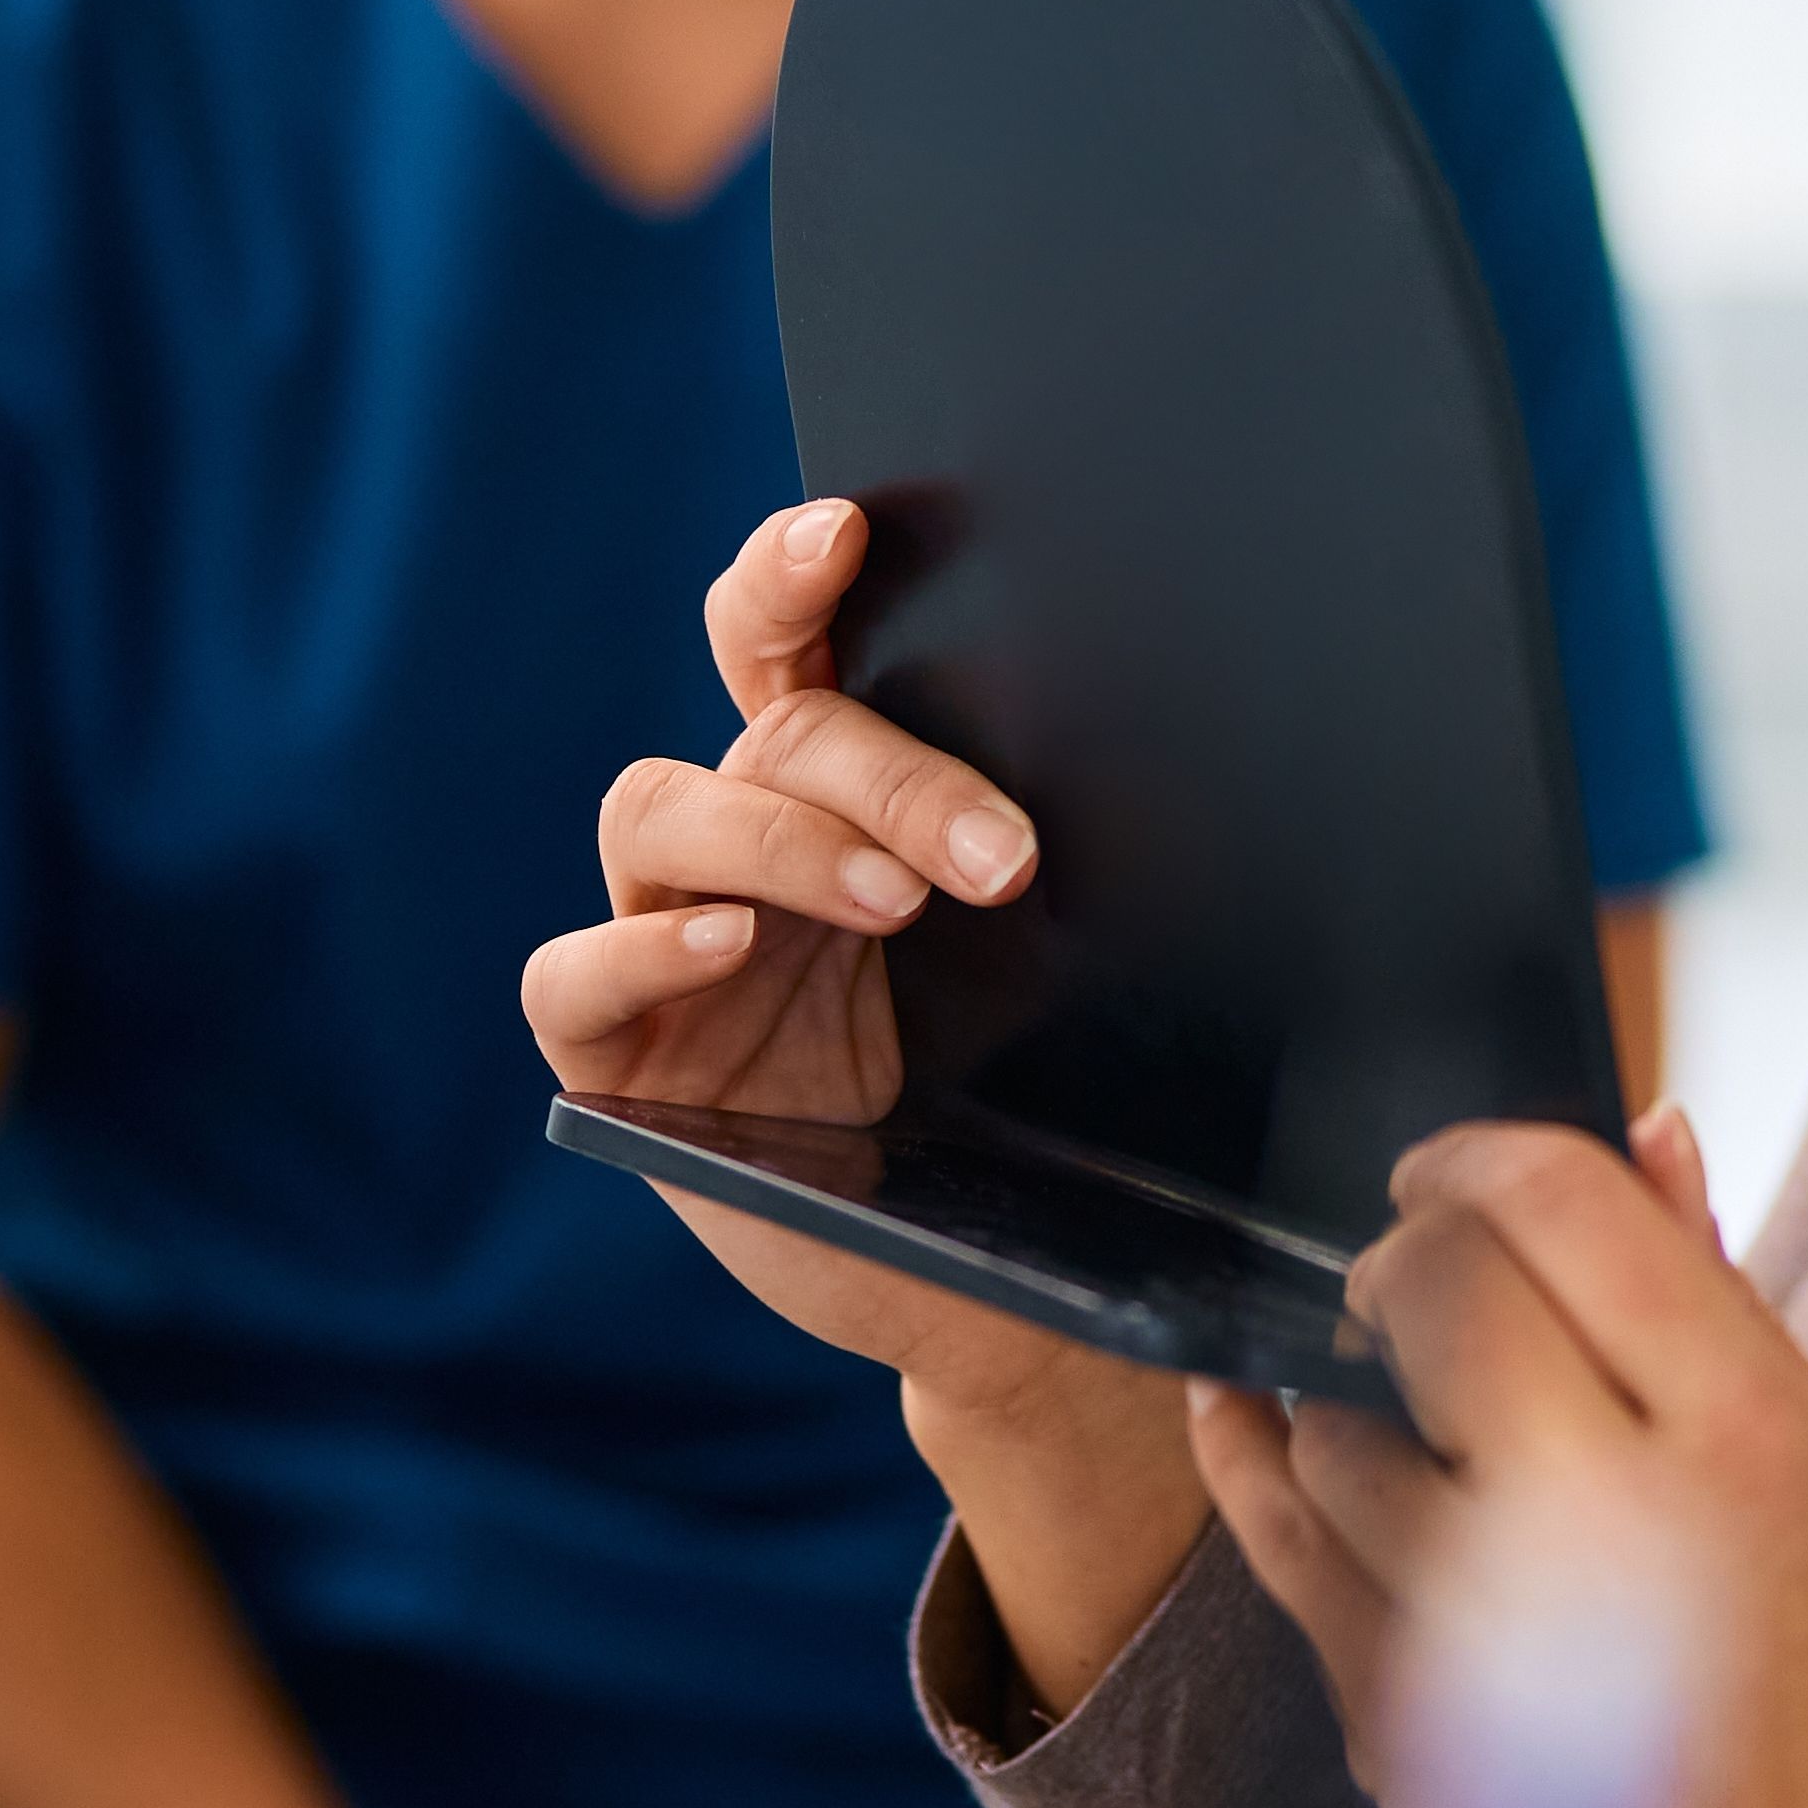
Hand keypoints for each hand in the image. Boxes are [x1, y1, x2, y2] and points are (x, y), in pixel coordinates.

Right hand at [528, 502, 1207, 1701]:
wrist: (1019, 1277)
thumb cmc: (1045, 1086)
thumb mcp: (1077, 944)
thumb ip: (1085, 826)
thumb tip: (1233, 709)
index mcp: (836, 788)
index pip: (783, 643)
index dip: (790, 575)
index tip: (847, 530)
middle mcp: (741, 843)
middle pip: (762, 735)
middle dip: (877, 767)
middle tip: (998, 854)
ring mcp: (671, 945)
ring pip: (658, 818)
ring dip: (782, 841)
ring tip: (892, 900)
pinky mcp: (622, 1062)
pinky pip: (574, 980)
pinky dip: (639, 950)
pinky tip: (724, 948)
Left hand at [1188, 1112, 1807, 1807]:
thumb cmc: (1804, 1683)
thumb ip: (1720, 1297)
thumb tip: (1648, 1130)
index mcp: (1743, 1433)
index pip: (1561, 1208)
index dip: (1474, 1159)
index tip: (1446, 1173)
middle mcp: (1611, 1517)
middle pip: (1428, 1288)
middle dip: (1397, 1259)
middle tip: (1407, 1277)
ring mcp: (1484, 1623)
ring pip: (1335, 1420)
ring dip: (1342, 1387)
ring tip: (1393, 1402)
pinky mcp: (1392, 1705)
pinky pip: (1276, 1535)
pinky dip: (1257, 1461)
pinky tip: (1256, 1421)